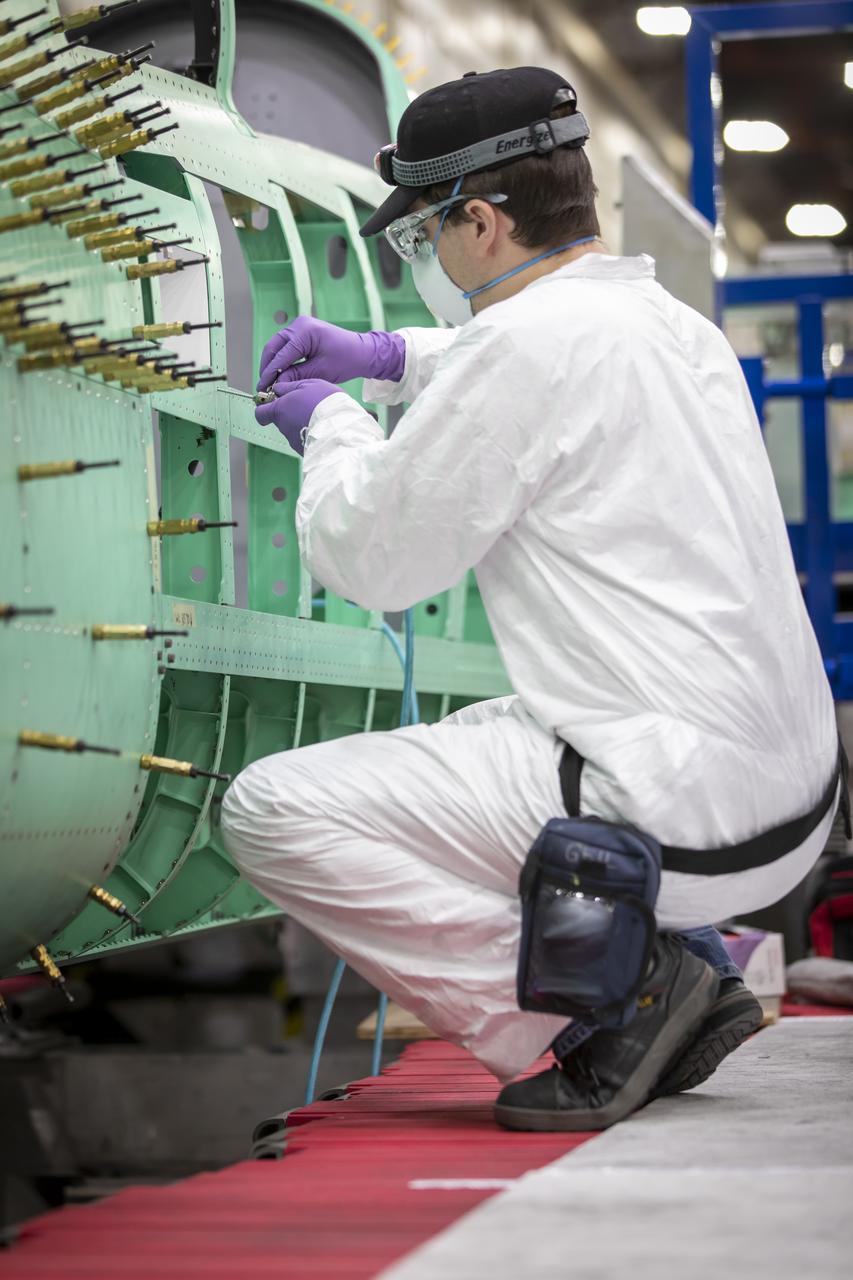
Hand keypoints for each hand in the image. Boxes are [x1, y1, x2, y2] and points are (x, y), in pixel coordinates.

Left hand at [254, 379, 341, 454]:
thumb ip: (289, 387)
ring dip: (302, 422)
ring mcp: (293, 440)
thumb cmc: (324, 404)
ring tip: (319, 416)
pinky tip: (322, 427)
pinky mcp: (304, 450)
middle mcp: (283, 427)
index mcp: (279, 410)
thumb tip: (277, 389)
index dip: (264, 407)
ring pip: (293, 429)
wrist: (340, 430)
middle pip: (280, 419)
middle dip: (290, 412)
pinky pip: (304, 438)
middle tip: (306, 405)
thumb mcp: (308, 385)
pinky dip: (310, 432)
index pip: (260, 413)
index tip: (274, 401)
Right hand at [257, 316, 404, 390]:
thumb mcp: (320, 372)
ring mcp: (299, 325)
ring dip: (272, 363)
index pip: (281, 354)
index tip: (262, 387)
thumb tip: (276, 384)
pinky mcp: (301, 331)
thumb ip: (296, 376)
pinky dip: (280, 359)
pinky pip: (285, 345)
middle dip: (267, 367)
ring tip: (268, 382)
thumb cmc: (346, 361)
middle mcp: (299, 324)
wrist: (361, 351)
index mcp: (305, 331)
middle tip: (263, 386)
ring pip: (276, 346)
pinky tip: (278, 374)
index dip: (270, 373)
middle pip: (273, 346)